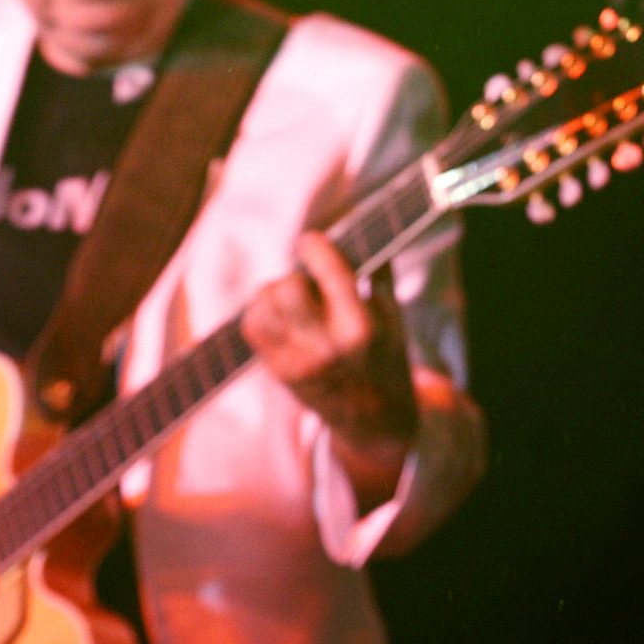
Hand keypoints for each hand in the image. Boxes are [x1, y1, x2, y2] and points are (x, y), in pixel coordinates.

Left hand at [241, 234, 419, 504]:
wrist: (374, 421)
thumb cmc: (385, 357)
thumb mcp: (392, 316)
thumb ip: (377, 270)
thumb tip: (361, 223)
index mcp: (362, 328)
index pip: (329, 271)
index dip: (313, 246)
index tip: (310, 241)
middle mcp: (327, 347)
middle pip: (288, 287)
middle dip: (296, 276)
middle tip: (308, 282)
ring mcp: (298, 362)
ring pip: (263, 304)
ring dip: (275, 293)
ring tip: (295, 301)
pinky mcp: (278, 372)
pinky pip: (251, 326)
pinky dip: (261, 312)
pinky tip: (280, 316)